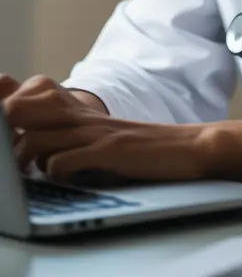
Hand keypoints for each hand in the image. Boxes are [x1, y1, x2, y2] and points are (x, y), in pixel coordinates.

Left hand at [0, 74, 211, 182]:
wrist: (187, 146)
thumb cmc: (141, 150)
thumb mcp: (99, 137)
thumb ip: (69, 137)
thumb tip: (33, 152)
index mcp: (78, 111)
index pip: (27, 99)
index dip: (6, 108)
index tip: (2, 126)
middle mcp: (81, 116)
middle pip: (21, 111)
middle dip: (5, 132)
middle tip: (8, 157)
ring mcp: (95, 133)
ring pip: (37, 139)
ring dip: (25, 159)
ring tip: (28, 173)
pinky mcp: (109, 153)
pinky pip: (66, 161)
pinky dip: (56, 173)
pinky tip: (63, 178)